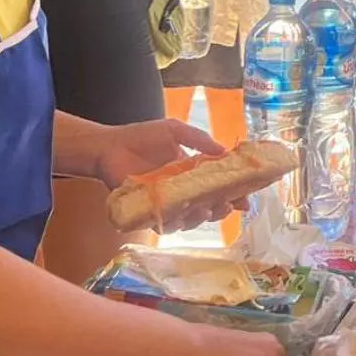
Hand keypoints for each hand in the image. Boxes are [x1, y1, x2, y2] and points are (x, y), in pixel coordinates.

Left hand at [95, 120, 244, 232]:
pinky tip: (181, 217)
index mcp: (191, 173)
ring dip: (200, 218)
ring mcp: (165, 204)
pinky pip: (164, 224)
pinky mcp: (148, 212)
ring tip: (205, 208)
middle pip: (207, 208)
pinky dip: (175, 223)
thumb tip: (224, 152)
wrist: (108, 147)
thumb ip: (199, 140)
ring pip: (189, 220)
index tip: (246, 200)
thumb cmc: (141, 137)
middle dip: (220, 210)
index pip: (217, 188)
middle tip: (225, 205)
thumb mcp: (174, 130)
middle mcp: (181, 192)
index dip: (233, 195)